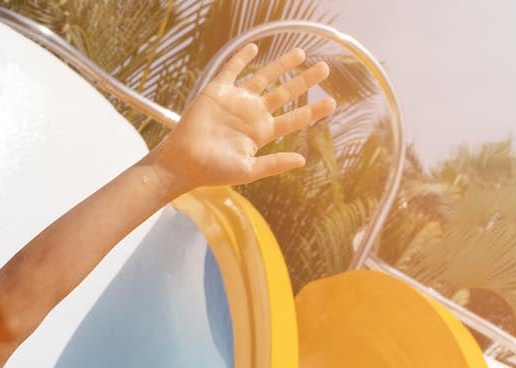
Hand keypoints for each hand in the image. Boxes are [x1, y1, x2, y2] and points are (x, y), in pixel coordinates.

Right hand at [150, 45, 334, 191]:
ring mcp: (237, 101)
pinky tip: (254, 48)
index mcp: (262, 132)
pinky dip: (242, 58)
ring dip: (282, 65)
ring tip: (300, 53)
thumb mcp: (247, 170)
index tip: (333, 102)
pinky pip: (232, 69)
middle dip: (305, 81)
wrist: (183, 162)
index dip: (314, 110)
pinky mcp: (218, 91)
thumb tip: (302, 160)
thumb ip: (274, 164)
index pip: (294, 118)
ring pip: (264, 77)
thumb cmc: (212, 171)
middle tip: (324, 69)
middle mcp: (253, 114)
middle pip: (285, 93)